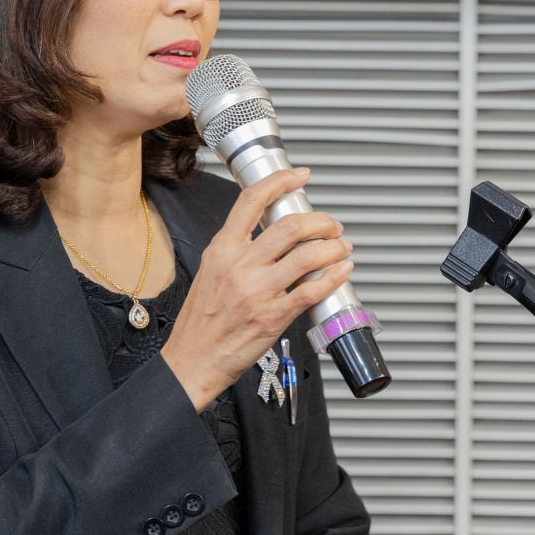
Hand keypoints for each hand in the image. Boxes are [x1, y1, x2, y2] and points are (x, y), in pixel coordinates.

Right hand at [161, 167, 354, 410]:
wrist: (192, 359)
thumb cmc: (201, 321)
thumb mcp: (210, 272)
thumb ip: (238, 250)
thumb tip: (273, 235)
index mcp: (222, 249)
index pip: (252, 200)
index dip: (280, 181)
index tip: (300, 176)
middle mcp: (240, 265)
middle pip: (290, 225)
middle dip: (321, 221)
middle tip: (331, 225)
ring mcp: (257, 290)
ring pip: (308, 255)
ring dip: (334, 247)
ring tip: (341, 248)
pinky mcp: (273, 316)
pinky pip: (312, 290)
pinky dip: (334, 276)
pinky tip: (342, 271)